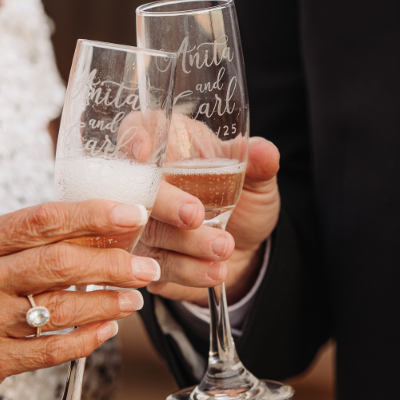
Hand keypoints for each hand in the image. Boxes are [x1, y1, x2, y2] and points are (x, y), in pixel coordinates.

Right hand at [0, 200, 161, 399]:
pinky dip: (87, 337)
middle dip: (113, 263)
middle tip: (146, 264)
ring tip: (135, 296)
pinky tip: (107, 329)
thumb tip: (87, 226)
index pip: (41, 219)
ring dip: (108, 301)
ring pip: (62, 308)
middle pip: (59, 263)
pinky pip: (53, 349)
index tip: (131, 214)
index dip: (93, 215)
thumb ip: (15, 242)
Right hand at [138, 137, 279, 303]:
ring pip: (148, 230)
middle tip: (194, 216)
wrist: (244, 253)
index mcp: (171, 147)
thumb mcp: (256, 183)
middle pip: (137, 186)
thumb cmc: (243, 204)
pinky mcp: (143, 259)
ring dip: (187, 242)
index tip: (143, 153)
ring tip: (223, 247)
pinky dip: (187, 269)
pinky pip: (156, 265)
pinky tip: (214, 270)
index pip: (139, 128)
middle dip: (165, 202)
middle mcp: (147, 182)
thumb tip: (265, 153)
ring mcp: (138, 223)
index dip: (134, 137)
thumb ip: (258, 167)